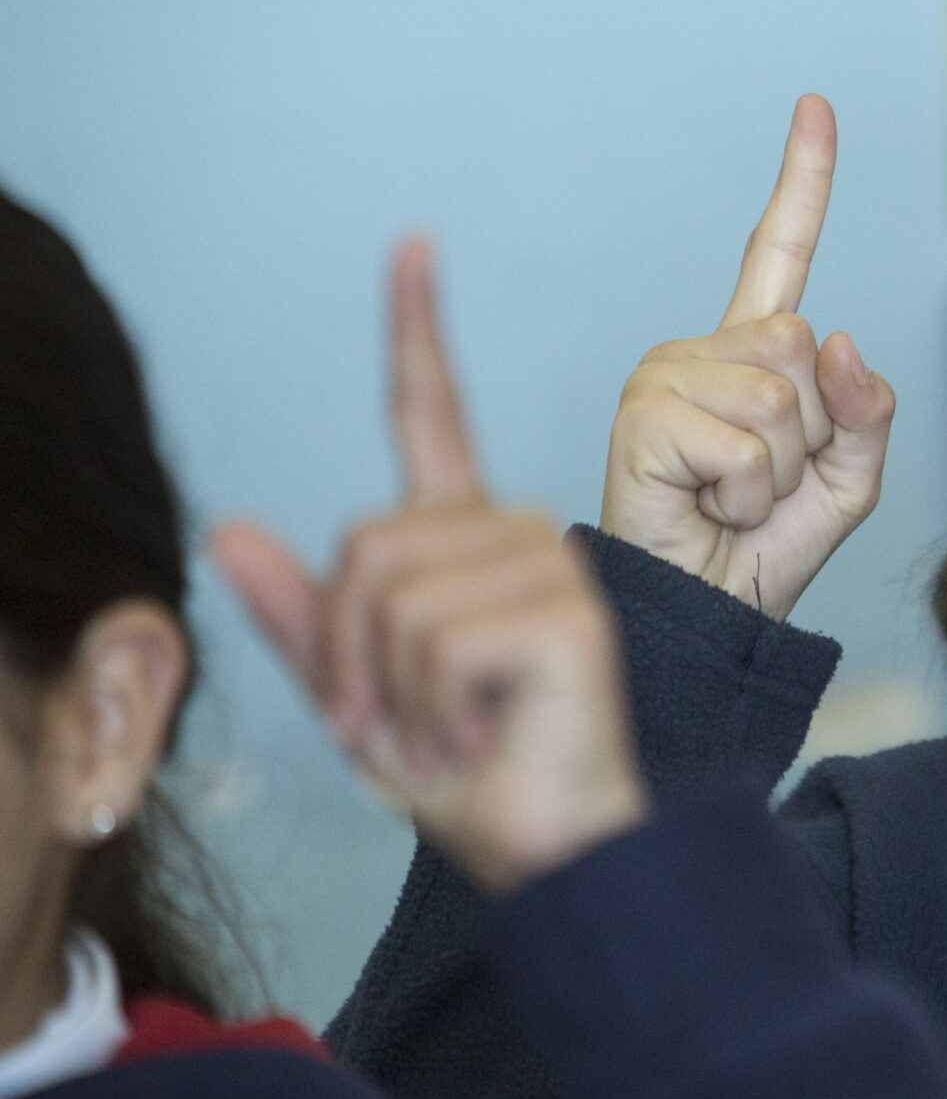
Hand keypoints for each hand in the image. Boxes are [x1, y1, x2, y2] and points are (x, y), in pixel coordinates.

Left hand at [209, 241, 646, 893]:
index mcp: (468, 544)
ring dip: (390, 695)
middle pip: (364, 547)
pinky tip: (483, 737)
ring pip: (389, 596)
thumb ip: (301, 619)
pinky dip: (431, 711)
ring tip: (449, 740)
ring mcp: (550, 566)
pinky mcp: (566, 611)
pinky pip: (434, 640)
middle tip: (401, 734)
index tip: (413, 247)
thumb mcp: (360, 701)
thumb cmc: (474, 780)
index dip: (416, 330)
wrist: (558, 851)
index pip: (433, 416)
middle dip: (347, 658)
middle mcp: (517, 535)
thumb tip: (228, 527)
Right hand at [600, 94, 895, 617]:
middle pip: (802, 348)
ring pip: (782, 400)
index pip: (777, 251)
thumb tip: (842, 341)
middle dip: (812, 435)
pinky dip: (748, 495)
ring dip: (781, 472)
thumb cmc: (768, 550)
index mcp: (752, 355)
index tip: (816, 107)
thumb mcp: (850, 481)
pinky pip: (747, 446)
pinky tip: (709, 508)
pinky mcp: (643, 417)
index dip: (802, 181)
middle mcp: (702, 351)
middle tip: (764, 485)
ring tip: (735, 500)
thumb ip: (868, 411)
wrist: (709, 616)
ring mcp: (665, 376)